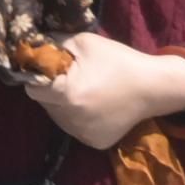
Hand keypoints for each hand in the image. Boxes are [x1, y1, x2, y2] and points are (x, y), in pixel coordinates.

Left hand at [21, 31, 184, 150]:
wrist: (152, 88)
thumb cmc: (117, 60)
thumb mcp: (82, 42)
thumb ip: (54, 45)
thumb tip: (32, 47)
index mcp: (68, 94)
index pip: (32, 87)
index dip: (36, 75)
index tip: (47, 68)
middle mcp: (72, 119)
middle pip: (44, 103)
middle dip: (50, 89)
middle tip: (68, 77)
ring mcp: (83, 134)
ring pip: (57, 117)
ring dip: (62, 104)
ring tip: (83, 90)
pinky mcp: (95, 142)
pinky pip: (74, 127)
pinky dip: (77, 117)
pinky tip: (93, 104)